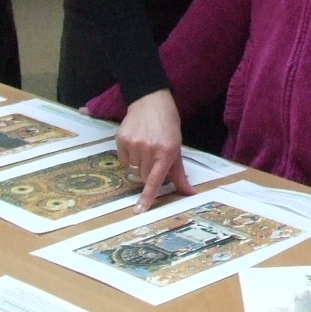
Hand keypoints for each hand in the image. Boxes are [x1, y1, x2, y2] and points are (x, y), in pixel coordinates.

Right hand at [115, 89, 189, 210]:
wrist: (150, 101)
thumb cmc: (168, 125)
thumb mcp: (177, 147)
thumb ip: (179, 173)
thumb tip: (189, 193)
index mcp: (166, 152)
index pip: (155, 180)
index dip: (147, 196)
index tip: (140, 210)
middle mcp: (149, 149)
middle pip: (143, 176)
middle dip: (148, 172)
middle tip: (154, 157)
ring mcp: (134, 144)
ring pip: (133, 169)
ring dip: (138, 164)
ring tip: (145, 147)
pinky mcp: (121, 140)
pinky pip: (123, 160)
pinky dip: (128, 156)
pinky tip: (135, 143)